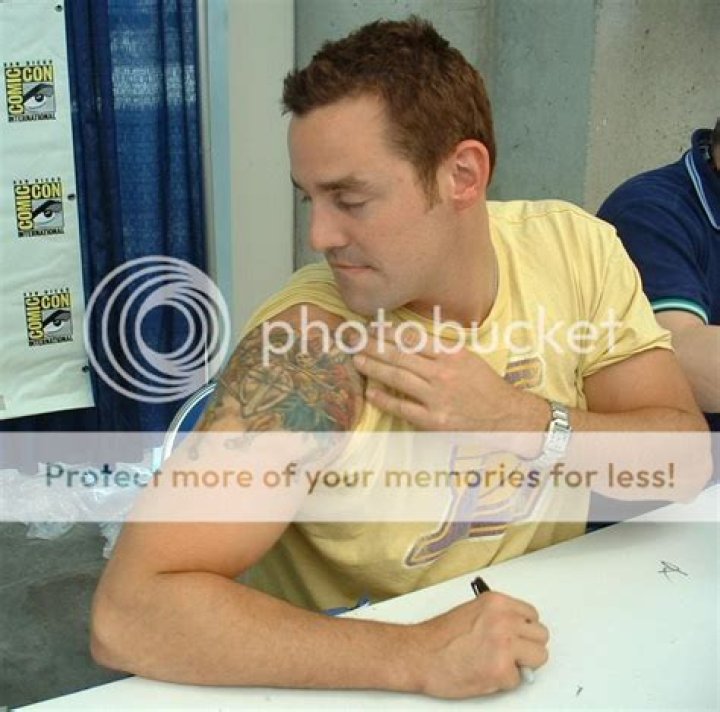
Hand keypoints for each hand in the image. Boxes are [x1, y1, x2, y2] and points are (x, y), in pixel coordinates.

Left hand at [352, 325, 546, 432]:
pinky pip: (403, 407)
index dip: (388, 331)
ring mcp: (437, 397)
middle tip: (353, 339)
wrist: (506, 416)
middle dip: (372, 346)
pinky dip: (385, 399)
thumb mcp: (467, 357)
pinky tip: (370, 392)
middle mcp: (443, 373)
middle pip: (400, 355)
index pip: (412, 338)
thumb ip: (440, 348)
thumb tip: (408, 337)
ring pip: (398, 378)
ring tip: (357, 360)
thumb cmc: (485, 385)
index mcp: (451, 354)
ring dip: (374, 368)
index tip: (370, 326)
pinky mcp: (434, 420)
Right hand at [409, 590, 548, 697]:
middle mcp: (504, 619)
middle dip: (527, 647)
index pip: (532, 615)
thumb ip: (498, 617)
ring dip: (522, 663)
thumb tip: (516, 630)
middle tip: (510, 653)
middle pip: (541, 635)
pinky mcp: (502, 670)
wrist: (419, 654)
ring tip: (500, 663)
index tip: (516, 636)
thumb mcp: (473, 612)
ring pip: (539, 656)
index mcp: (497, 602)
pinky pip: (519, 679)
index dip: (524, 630)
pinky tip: (487, 673)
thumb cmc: (439, 636)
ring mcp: (505, 644)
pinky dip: (506, 681)